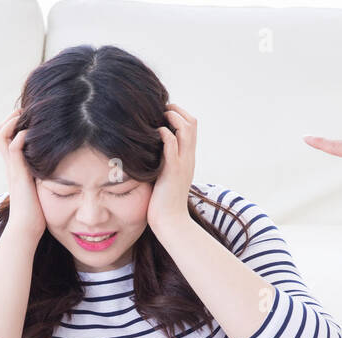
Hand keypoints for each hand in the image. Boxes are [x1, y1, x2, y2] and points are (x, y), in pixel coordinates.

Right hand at [0, 108, 45, 237]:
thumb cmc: (36, 214)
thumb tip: (59, 169)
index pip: (6, 140)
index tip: (27, 117)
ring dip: (12, 122)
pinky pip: (13, 148)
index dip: (13, 126)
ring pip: (2, 136)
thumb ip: (43, 177)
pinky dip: (21, 136)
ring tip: (24, 114)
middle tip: (24, 110)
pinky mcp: (18, 174)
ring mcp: (12, 169)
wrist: (27, 229)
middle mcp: (10, 166)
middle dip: (10, 118)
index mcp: (14, 168)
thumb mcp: (40, 189)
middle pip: (0, 134)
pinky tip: (31, 132)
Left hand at [147, 103, 197, 236]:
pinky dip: (165, 134)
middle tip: (160, 110)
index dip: (179, 115)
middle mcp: (188, 158)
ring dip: (172, 118)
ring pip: (186, 129)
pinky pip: (172, 146)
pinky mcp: (172, 171)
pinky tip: (155, 133)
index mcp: (188, 159)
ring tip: (158, 117)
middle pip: (192, 122)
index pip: (192, 127)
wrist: (171, 223)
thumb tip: (149, 153)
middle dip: (176, 110)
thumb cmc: (164, 203)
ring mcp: (182, 164)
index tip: (163, 114)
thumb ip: (163, 163)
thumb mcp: (165, 177)